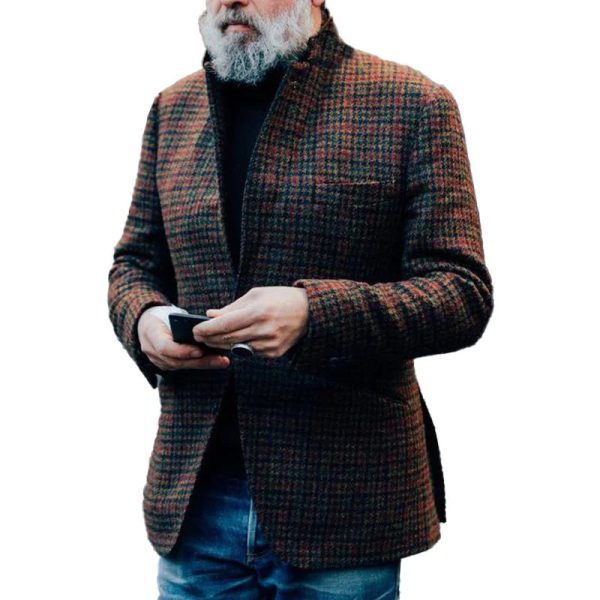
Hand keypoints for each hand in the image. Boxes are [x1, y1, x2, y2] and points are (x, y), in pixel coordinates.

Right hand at [137, 308, 229, 370]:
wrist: (146, 323)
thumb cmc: (162, 315)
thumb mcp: (169, 313)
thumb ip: (183, 323)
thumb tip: (207, 328)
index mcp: (150, 333)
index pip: (165, 347)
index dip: (183, 351)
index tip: (200, 351)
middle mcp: (151, 350)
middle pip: (177, 361)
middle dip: (201, 361)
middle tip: (221, 360)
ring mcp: (156, 360)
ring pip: (181, 366)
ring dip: (203, 364)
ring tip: (223, 361)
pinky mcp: (165, 364)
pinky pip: (183, 366)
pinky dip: (199, 364)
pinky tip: (215, 361)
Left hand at [192, 286, 308, 358]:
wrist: (310, 312)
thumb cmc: (280, 298)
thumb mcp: (256, 295)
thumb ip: (232, 307)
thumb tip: (210, 315)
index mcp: (257, 312)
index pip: (223, 324)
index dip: (206, 329)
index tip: (195, 330)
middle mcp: (263, 330)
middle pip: (227, 339)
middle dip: (210, 339)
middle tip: (199, 337)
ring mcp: (269, 344)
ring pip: (236, 348)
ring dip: (222, 344)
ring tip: (212, 339)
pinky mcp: (274, 353)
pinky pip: (250, 352)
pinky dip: (240, 347)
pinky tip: (235, 341)